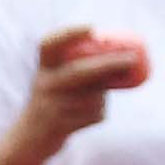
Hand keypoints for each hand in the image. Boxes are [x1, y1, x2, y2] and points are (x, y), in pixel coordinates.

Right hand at [23, 27, 148, 143]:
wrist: (32, 136)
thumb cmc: (55, 99)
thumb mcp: (58, 78)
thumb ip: (84, 65)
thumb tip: (126, 56)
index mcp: (43, 68)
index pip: (49, 44)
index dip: (70, 34)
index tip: (92, 28)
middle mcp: (45, 84)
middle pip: (79, 71)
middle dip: (109, 63)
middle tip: (132, 58)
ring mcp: (52, 106)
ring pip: (93, 96)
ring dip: (102, 97)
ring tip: (89, 101)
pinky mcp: (63, 126)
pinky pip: (95, 114)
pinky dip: (98, 113)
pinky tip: (82, 118)